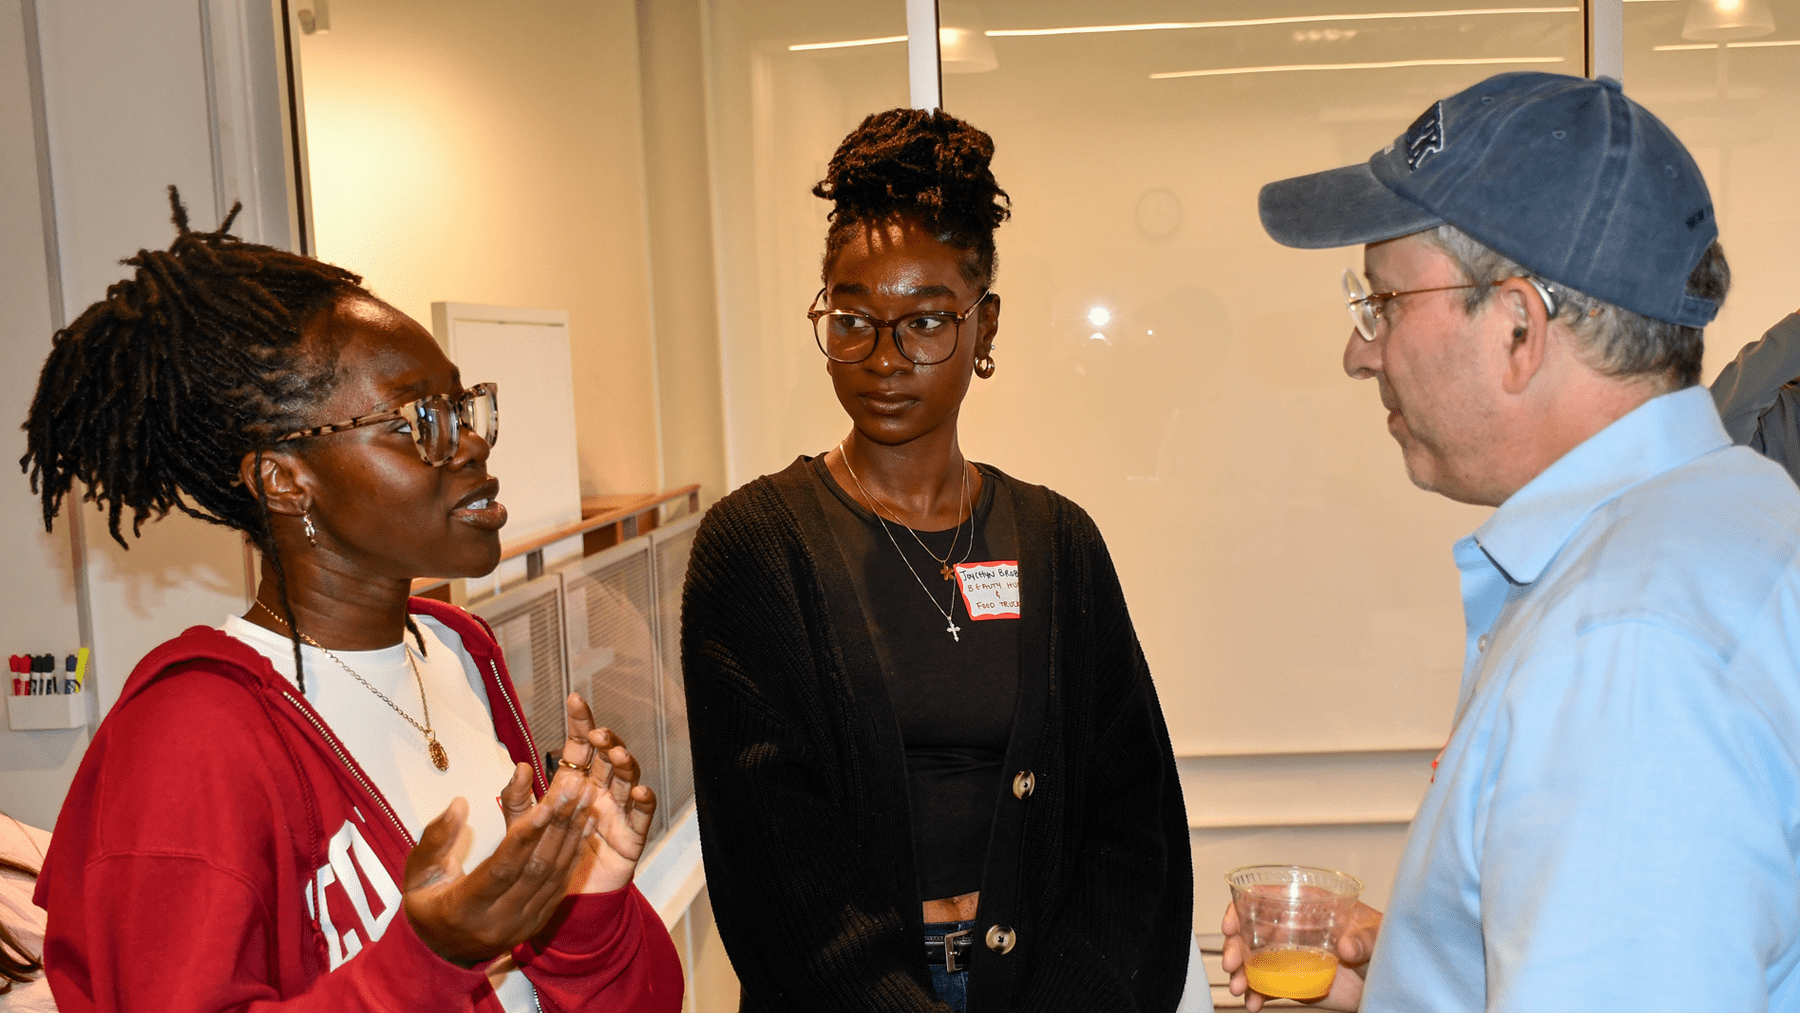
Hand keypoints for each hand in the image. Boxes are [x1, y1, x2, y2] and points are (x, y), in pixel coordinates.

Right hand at [402, 778, 597, 965]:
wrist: (442, 951)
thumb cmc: (426, 902)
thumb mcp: (417, 872)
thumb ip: (435, 838)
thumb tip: (458, 803)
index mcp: (463, 908)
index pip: (502, 868)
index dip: (525, 836)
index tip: (546, 804)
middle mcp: (498, 921)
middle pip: (536, 868)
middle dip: (558, 824)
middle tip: (576, 786)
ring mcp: (521, 925)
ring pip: (554, 875)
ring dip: (572, 833)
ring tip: (586, 795)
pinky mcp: (537, 923)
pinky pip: (560, 886)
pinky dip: (574, 852)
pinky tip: (584, 823)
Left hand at [501, 693, 656, 896]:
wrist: (558, 901)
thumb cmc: (543, 859)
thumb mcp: (522, 828)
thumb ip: (517, 800)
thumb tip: (520, 767)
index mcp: (574, 785)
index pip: (580, 748)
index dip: (579, 724)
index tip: (574, 700)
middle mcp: (599, 793)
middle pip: (607, 758)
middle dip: (605, 741)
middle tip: (596, 734)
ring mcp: (617, 813)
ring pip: (627, 779)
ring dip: (624, 764)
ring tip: (616, 755)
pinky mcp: (631, 837)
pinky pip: (642, 815)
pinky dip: (644, 801)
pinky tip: (639, 791)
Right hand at [1221, 899, 1381, 1011]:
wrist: (1384, 980)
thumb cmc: (1383, 944)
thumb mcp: (1376, 935)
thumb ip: (1363, 939)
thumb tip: (1346, 946)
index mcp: (1307, 905)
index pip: (1265, 899)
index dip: (1242, 909)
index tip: (1231, 927)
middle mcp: (1293, 928)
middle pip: (1251, 930)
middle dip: (1235, 946)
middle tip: (1231, 964)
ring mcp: (1289, 955)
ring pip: (1252, 959)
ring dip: (1240, 972)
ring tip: (1239, 988)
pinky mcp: (1291, 979)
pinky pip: (1265, 985)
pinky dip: (1254, 994)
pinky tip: (1252, 1002)